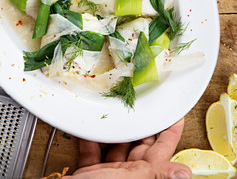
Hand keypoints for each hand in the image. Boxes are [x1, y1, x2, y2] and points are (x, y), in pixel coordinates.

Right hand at [66, 119, 191, 178]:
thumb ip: (155, 175)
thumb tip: (185, 173)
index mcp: (143, 177)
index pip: (163, 150)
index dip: (170, 131)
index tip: (175, 113)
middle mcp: (129, 176)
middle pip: (139, 144)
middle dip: (141, 123)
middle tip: (142, 103)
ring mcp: (109, 174)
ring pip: (116, 144)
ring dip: (114, 128)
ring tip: (115, 111)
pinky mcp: (89, 173)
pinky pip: (92, 150)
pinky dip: (89, 137)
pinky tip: (90, 125)